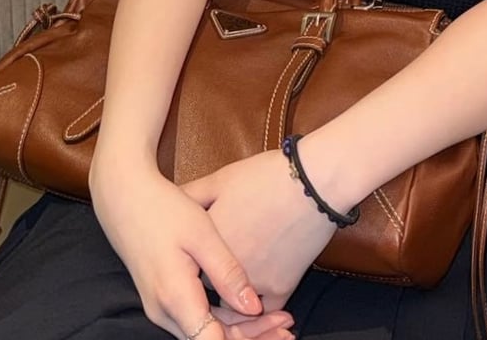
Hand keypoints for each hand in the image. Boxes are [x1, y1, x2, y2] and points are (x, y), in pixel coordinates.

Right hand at [90, 160, 295, 339]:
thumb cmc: (165, 209)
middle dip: (253, 338)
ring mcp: (161, 308)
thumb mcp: (201, 234)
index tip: (281, 333)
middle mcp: (164, 312)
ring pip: (205, 333)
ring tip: (279, 323)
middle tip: (289, 329)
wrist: (124, 198)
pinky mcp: (163, 299)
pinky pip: (197, 321)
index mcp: (175, 297)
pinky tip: (250, 312)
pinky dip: (225, 321)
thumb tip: (254, 307)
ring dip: (241, 331)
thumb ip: (226, 273)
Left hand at [182, 149, 336, 313]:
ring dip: (233, 302)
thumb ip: (192, 194)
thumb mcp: (221, 178)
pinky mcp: (281, 288)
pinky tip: (258, 300)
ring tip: (234, 292)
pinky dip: (260, 308)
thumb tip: (172, 200)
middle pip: (209, 290)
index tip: (194, 259)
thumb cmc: (267, 175)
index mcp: (207, 243)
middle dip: (211, 286)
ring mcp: (253, 283)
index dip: (191, 263)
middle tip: (216, 277)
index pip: (188, 266)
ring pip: (235, 306)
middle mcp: (225, 270)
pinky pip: (264, 311)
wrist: (314, 181)